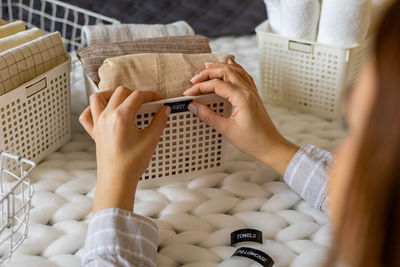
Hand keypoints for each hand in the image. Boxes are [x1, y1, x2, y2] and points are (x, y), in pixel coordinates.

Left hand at [79, 87, 170, 212]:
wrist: (117, 180)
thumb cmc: (132, 162)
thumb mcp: (151, 139)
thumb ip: (159, 121)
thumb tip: (164, 110)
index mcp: (121, 116)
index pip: (137, 96)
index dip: (150, 95)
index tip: (158, 100)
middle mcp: (106, 116)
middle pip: (120, 92)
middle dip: (135, 94)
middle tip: (145, 103)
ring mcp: (98, 123)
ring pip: (98, 97)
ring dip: (111, 94)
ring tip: (123, 101)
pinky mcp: (94, 133)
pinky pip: (86, 115)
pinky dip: (93, 109)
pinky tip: (104, 112)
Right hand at [184, 59, 298, 174]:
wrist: (271, 146)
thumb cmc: (253, 141)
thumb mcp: (227, 130)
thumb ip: (209, 117)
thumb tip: (193, 106)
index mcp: (242, 98)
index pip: (217, 85)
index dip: (200, 87)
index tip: (189, 94)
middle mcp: (248, 91)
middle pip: (226, 71)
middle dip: (208, 73)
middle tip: (194, 79)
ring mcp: (253, 92)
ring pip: (236, 71)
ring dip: (221, 67)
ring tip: (207, 67)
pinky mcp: (254, 96)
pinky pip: (244, 76)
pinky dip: (234, 69)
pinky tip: (230, 66)